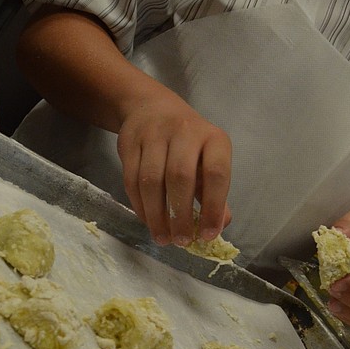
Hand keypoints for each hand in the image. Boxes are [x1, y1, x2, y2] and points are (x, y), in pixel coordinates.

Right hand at [116, 89, 231, 245]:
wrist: (152, 107)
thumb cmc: (189, 142)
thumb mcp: (209, 159)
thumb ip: (215, 192)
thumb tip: (220, 226)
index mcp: (213, 138)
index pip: (216, 174)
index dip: (213, 207)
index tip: (208, 235)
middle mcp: (185, 132)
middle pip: (179, 177)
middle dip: (180, 214)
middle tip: (181, 241)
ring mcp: (154, 135)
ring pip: (151, 180)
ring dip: (157, 215)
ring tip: (163, 238)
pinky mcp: (129, 142)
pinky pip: (131, 179)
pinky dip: (140, 206)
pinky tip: (148, 221)